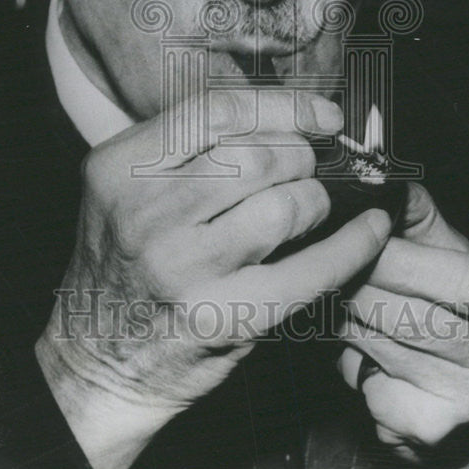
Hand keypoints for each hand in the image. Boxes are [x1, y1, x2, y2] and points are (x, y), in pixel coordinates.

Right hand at [36, 88, 391, 468]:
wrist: (97, 361)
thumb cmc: (127, 263)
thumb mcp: (127, 189)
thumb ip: (188, 149)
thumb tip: (289, 116)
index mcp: (118, 167)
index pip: (216, 111)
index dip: (284, 107)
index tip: (323, 114)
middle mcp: (144, 215)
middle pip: (257, 156)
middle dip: (300, 157)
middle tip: (304, 170)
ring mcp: (182, 270)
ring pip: (285, 207)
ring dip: (314, 201)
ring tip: (309, 208)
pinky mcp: (222, 318)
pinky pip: (309, 271)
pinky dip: (352, 246)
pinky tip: (371, 230)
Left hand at [337, 183, 468, 458]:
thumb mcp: (464, 256)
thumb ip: (422, 218)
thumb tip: (375, 184)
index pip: (466, 283)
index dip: (406, 257)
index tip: (363, 232)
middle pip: (413, 315)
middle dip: (358, 280)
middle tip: (327, 254)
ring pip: (378, 345)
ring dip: (343, 313)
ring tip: (336, 289)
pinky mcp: (426, 432)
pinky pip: (363, 382)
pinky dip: (347, 357)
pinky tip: (355, 343)